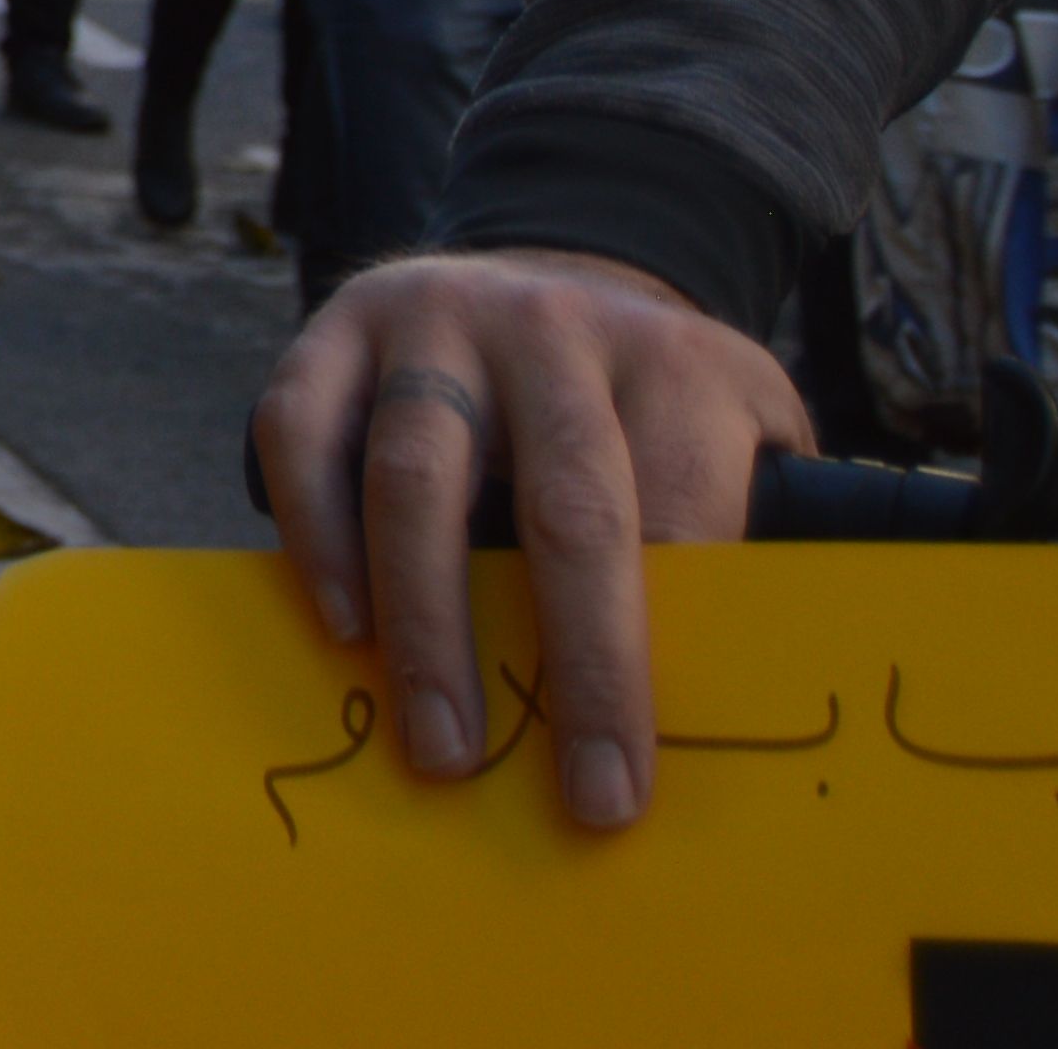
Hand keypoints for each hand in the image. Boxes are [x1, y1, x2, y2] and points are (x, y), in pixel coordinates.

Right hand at [253, 248, 805, 830]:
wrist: (549, 267)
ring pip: (417, 474)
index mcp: (673, 364)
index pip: (677, 521)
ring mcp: (437, 317)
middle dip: (573, 663)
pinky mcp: (343, 321)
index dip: (659, 656)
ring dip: (426, 622)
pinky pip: (300, 427)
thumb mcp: (743, 424)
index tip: (637, 774)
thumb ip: (756, 522)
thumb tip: (757, 687)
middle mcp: (555, 328)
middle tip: (572, 788)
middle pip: (566, 508)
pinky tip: (343, 620)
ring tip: (441, 740)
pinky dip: (314, 530)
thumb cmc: (649, 397)